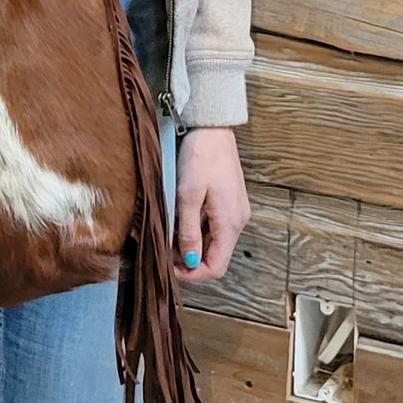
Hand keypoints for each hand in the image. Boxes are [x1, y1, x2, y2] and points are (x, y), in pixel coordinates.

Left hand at [173, 127, 250, 283]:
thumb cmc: (201, 157)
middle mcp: (237, 221)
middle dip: (190, 259)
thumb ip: (189, 231)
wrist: (212, 129)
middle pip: (215, 256)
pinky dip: (198, 230)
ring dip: (192, 245)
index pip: (216, 266)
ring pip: (214, 242)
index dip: (193, 274)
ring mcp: (235, 211)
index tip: (171, 267)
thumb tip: (190, 261)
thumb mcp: (188, 195)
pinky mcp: (229, 203)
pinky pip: (214, 227)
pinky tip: (181, 220)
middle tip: (165, 250)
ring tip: (170, 234)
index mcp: (230, 222)